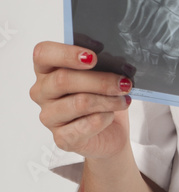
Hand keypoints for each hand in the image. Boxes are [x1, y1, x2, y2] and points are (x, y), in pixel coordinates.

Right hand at [30, 42, 132, 159]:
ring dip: (108, 100)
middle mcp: (42, 92)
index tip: (93, 57)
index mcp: (47, 70)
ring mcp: (49, 117)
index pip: (43, 54)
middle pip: (63, 79)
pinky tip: (112, 115)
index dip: (66, 53)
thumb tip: (115, 57)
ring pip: (79, 102)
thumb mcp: (103, 75)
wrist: (110, 133)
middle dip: (100, 80)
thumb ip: (101, 63)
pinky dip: (105, 118)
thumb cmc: (102, 97)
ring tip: (123, 99)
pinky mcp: (61, 138)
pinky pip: (87, 125)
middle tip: (124, 82)